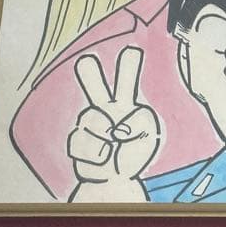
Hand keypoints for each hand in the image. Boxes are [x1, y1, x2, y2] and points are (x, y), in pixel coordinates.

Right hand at [67, 47, 160, 199]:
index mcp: (124, 101)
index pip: (126, 81)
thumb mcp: (149, 134)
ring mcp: (88, 124)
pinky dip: (98, 156)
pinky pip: (86, 145)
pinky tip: (102, 158)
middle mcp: (104, 107)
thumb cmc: (134, 150)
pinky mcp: (76, 140)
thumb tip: (116, 128)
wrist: (115, 176)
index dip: (129, 66)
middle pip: (95, 86)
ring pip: (94, 123)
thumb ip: (139, 123)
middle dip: (91, 74)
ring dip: (105, 141)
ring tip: (112, 148)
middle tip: (87, 60)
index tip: (132, 50)